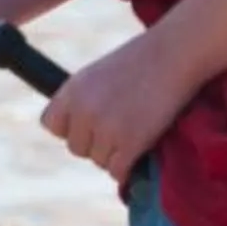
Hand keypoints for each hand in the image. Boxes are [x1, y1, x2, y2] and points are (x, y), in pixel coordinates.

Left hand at [40, 27, 188, 181]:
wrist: (175, 53)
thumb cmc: (142, 62)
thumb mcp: (99, 74)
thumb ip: (83, 100)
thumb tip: (78, 133)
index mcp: (72, 90)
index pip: (51, 125)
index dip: (70, 128)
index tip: (89, 124)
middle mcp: (83, 110)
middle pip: (76, 148)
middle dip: (95, 143)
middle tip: (120, 127)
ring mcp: (106, 128)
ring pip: (99, 161)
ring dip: (115, 154)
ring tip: (135, 132)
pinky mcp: (130, 142)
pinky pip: (118, 171)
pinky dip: (128, 168)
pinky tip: (139, 153)